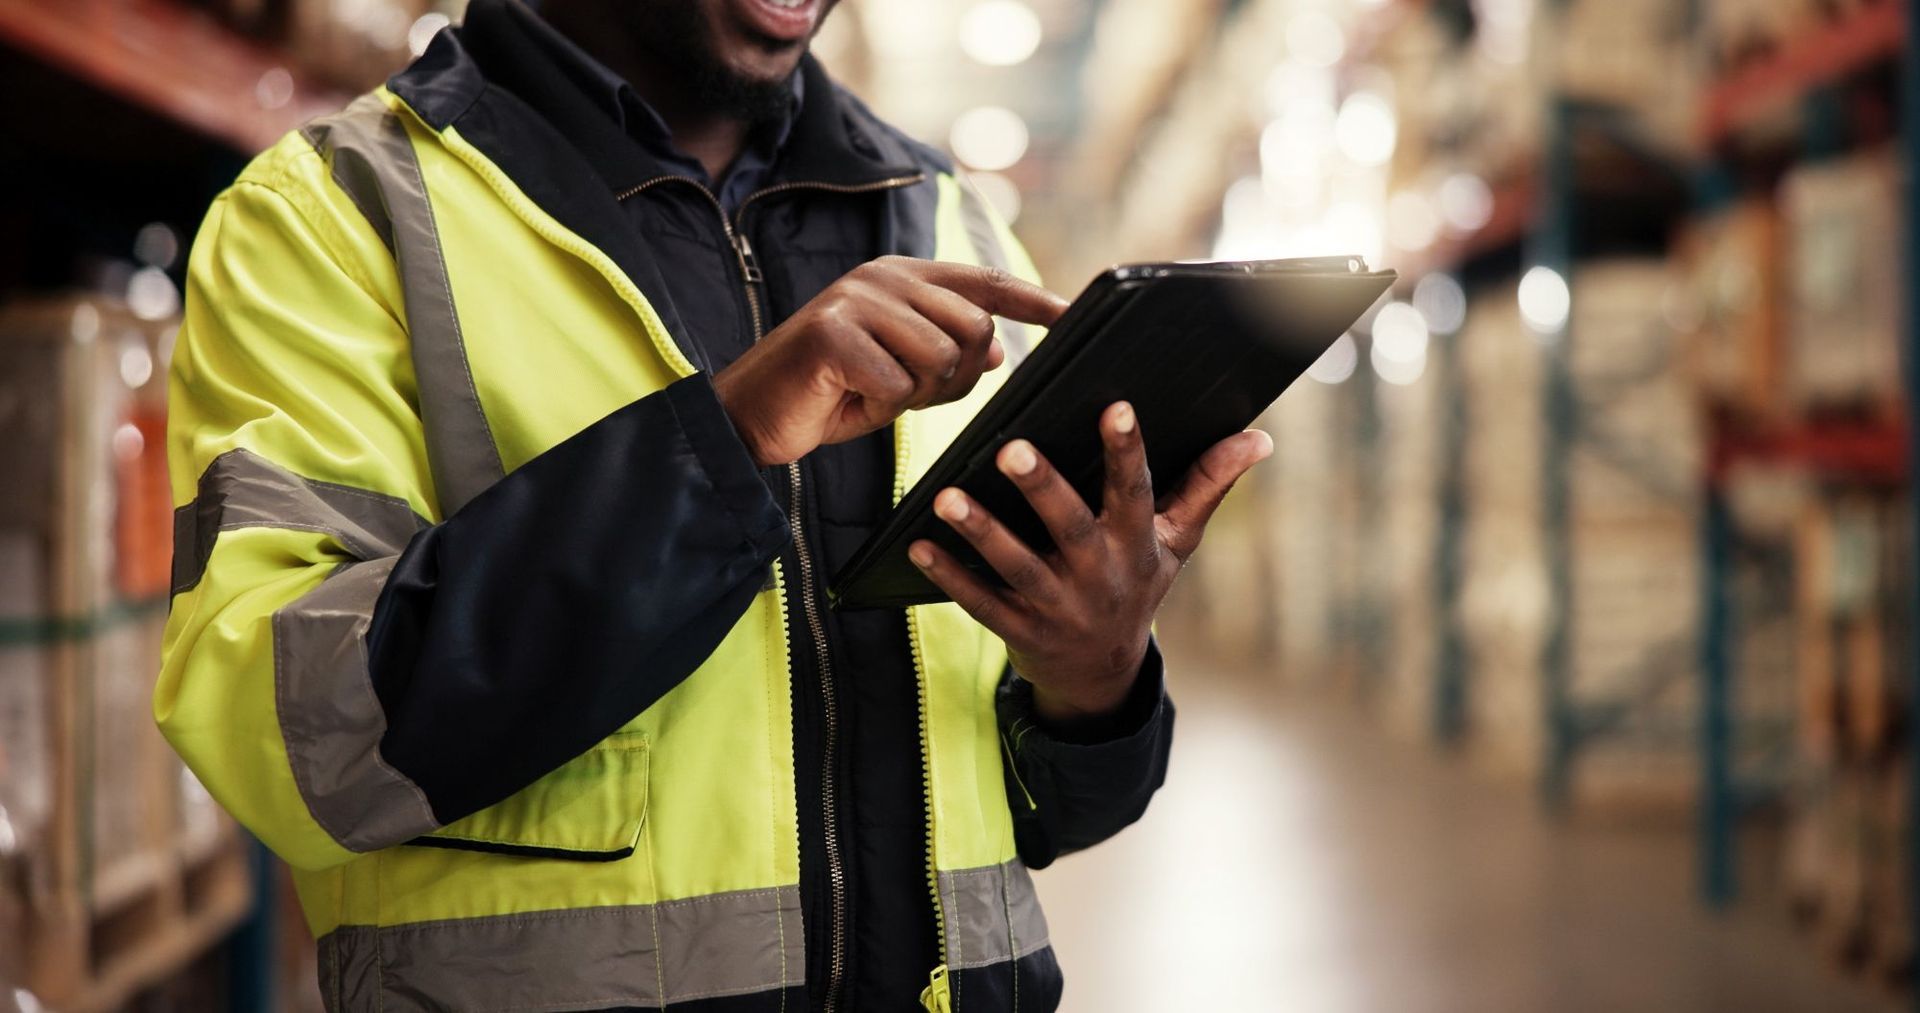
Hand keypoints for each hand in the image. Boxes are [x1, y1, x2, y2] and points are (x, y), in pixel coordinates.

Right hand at [713, 256, 1067, 466]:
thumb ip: (947, 356)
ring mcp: (856, 300)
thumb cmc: (830, 396)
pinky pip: (898, 386)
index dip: (1032, 299)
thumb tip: (998, 352)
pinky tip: (848, 400)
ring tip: (873, 395)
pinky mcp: (833, 333)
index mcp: (901, 278)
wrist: (752, 416)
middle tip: (908, 394)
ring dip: (915, 395)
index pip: (983, 281)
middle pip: (973, 329)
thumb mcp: (900, 375)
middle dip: (955, 378)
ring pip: (940, 358)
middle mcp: (881, 277)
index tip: (1074, 314)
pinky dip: (880, 408)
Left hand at [908, 402, 1273, 725]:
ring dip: (982, 532)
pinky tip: (919, 545)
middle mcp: (1100, 577)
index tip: (1116, 406)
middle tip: (1011, 447)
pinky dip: (950, 577)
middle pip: (1071, 528)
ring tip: (947, 497)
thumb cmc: (1137, 583)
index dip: (1127, 452)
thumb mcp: (1177, 542)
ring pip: (1017, 568)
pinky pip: (981, 603)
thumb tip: (1259, 436)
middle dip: (1041, 489)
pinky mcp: (1021, 632)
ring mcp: (1059, 608)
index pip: (1135, 492)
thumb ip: (1208, 485)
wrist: (1103, 674)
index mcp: (1138, 545)